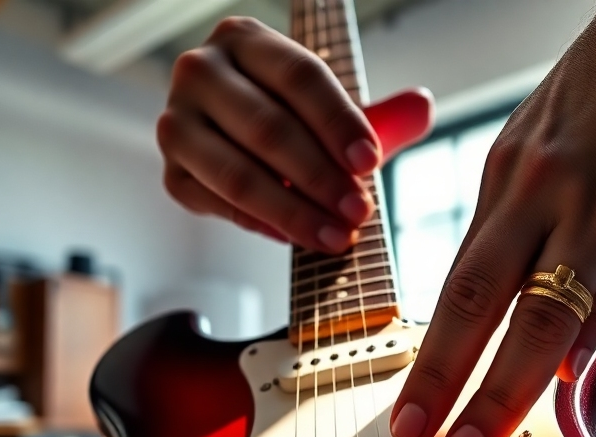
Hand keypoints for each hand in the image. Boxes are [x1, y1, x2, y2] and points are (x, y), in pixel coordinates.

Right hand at [158, 17, 432, 251]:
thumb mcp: (333, 110)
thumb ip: (380, 113)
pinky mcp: (173, 175)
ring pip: (239, 175)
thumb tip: (422, 108)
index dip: (338, 123)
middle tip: (359, 212)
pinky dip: (261, 224)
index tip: (371, 164)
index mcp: (243, 39)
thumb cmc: (290, 119)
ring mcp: (178, 126)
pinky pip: (220, 206)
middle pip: (268, 129)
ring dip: (293, 212)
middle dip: (321, 177)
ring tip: (337, 236)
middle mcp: (200, 73)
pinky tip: (297, 237)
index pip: (299, 78)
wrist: (235, 139)